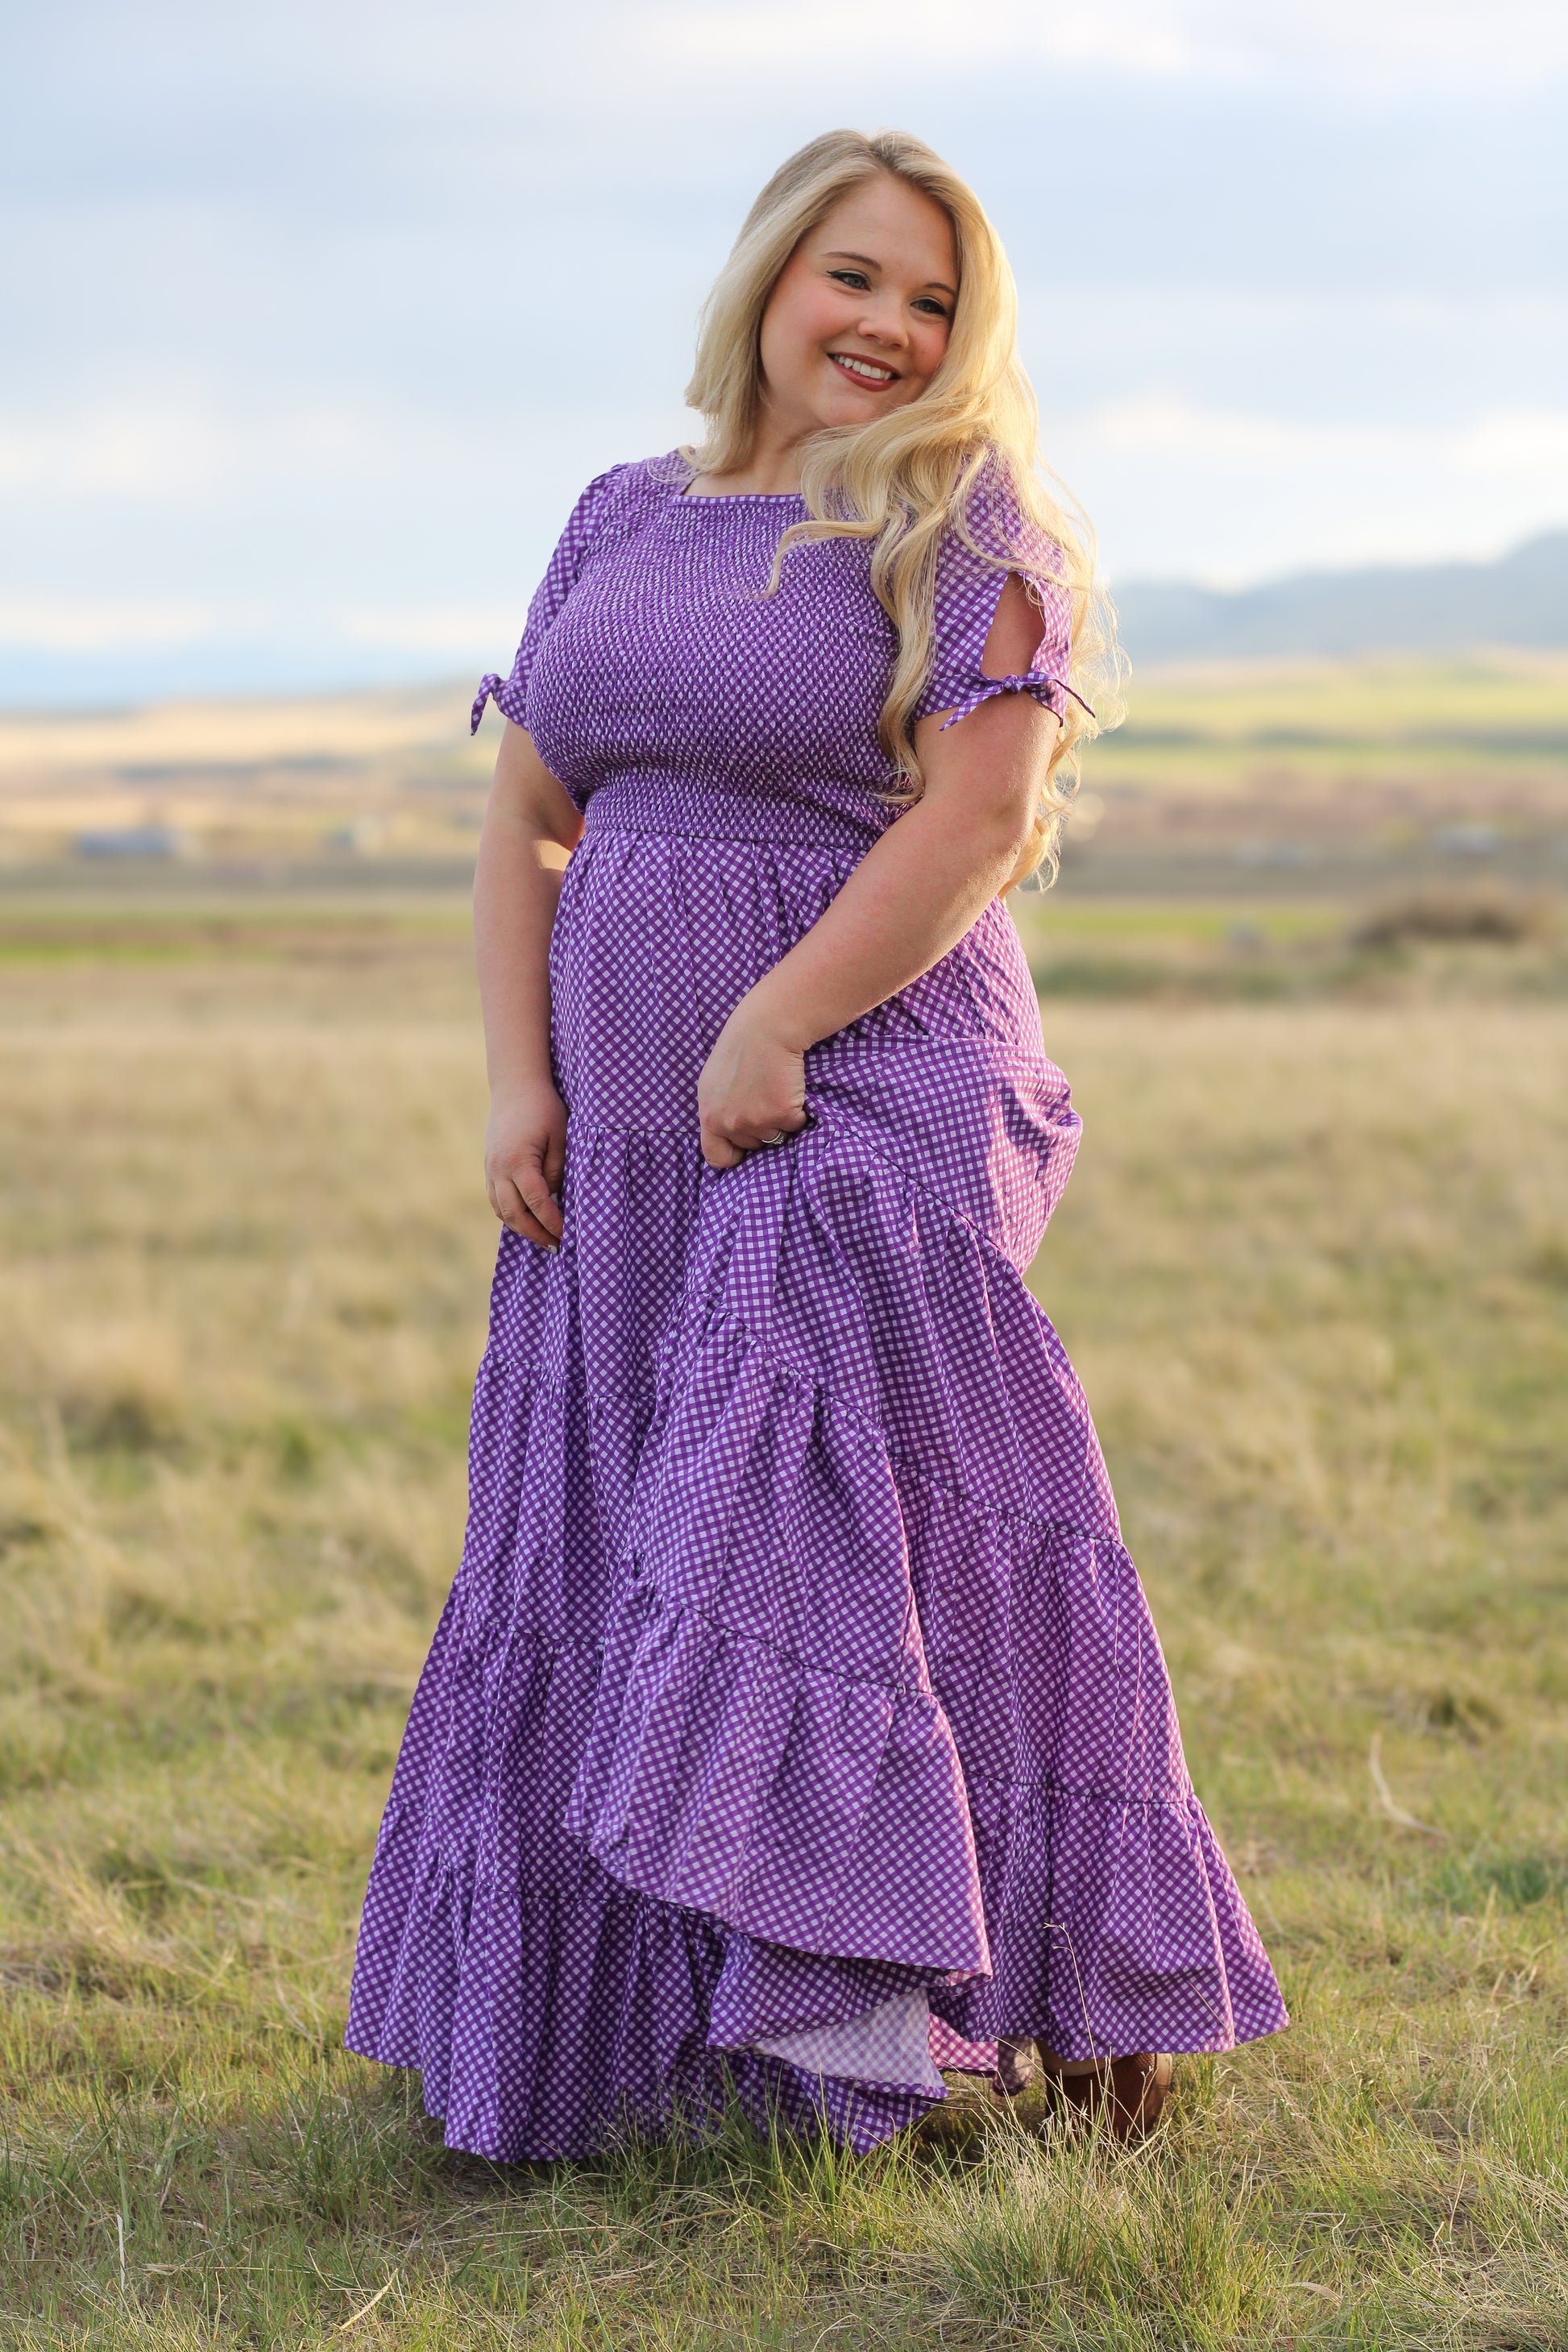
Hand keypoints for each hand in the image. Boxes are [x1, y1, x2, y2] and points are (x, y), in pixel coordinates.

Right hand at [485, 1079, 567, 1247]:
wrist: (515, 1085)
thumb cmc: (544, 1108)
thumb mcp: (561, 1138)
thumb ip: (557, 1171)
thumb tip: (555, 1200)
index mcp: (519, 1162)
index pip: (538, 1204)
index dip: (553, 1223)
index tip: (567, 1236)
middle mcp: (499, 1169)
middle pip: (515, 1214)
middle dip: (536, 1234)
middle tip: (556, 1246)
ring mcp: (490, 1169)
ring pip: (501, 1210)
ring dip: (521, 1228)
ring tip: (543, 1238)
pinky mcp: (489, 1167)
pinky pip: (496, 1199)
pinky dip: (510, 1214)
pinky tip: (527, 1219)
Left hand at [697, 999, 807, 1169]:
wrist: (768, 1026)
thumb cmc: (742, 1046)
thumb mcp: (714, 1081)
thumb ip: (718, 1109)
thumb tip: (729, 1132)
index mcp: (708, 1114)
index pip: (716, 1156)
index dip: (733, 1156)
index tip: (744, 1149)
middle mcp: (729, 1122)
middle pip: (752, 1145)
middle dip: (761, 1129)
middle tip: (765, 1098)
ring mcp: (756, 1121)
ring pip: (775, 1136)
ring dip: (780, 1120)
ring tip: (776, 1089)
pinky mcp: (782, 1115)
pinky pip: (795, 1125)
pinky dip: (798, 1111)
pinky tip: (790, 1087)